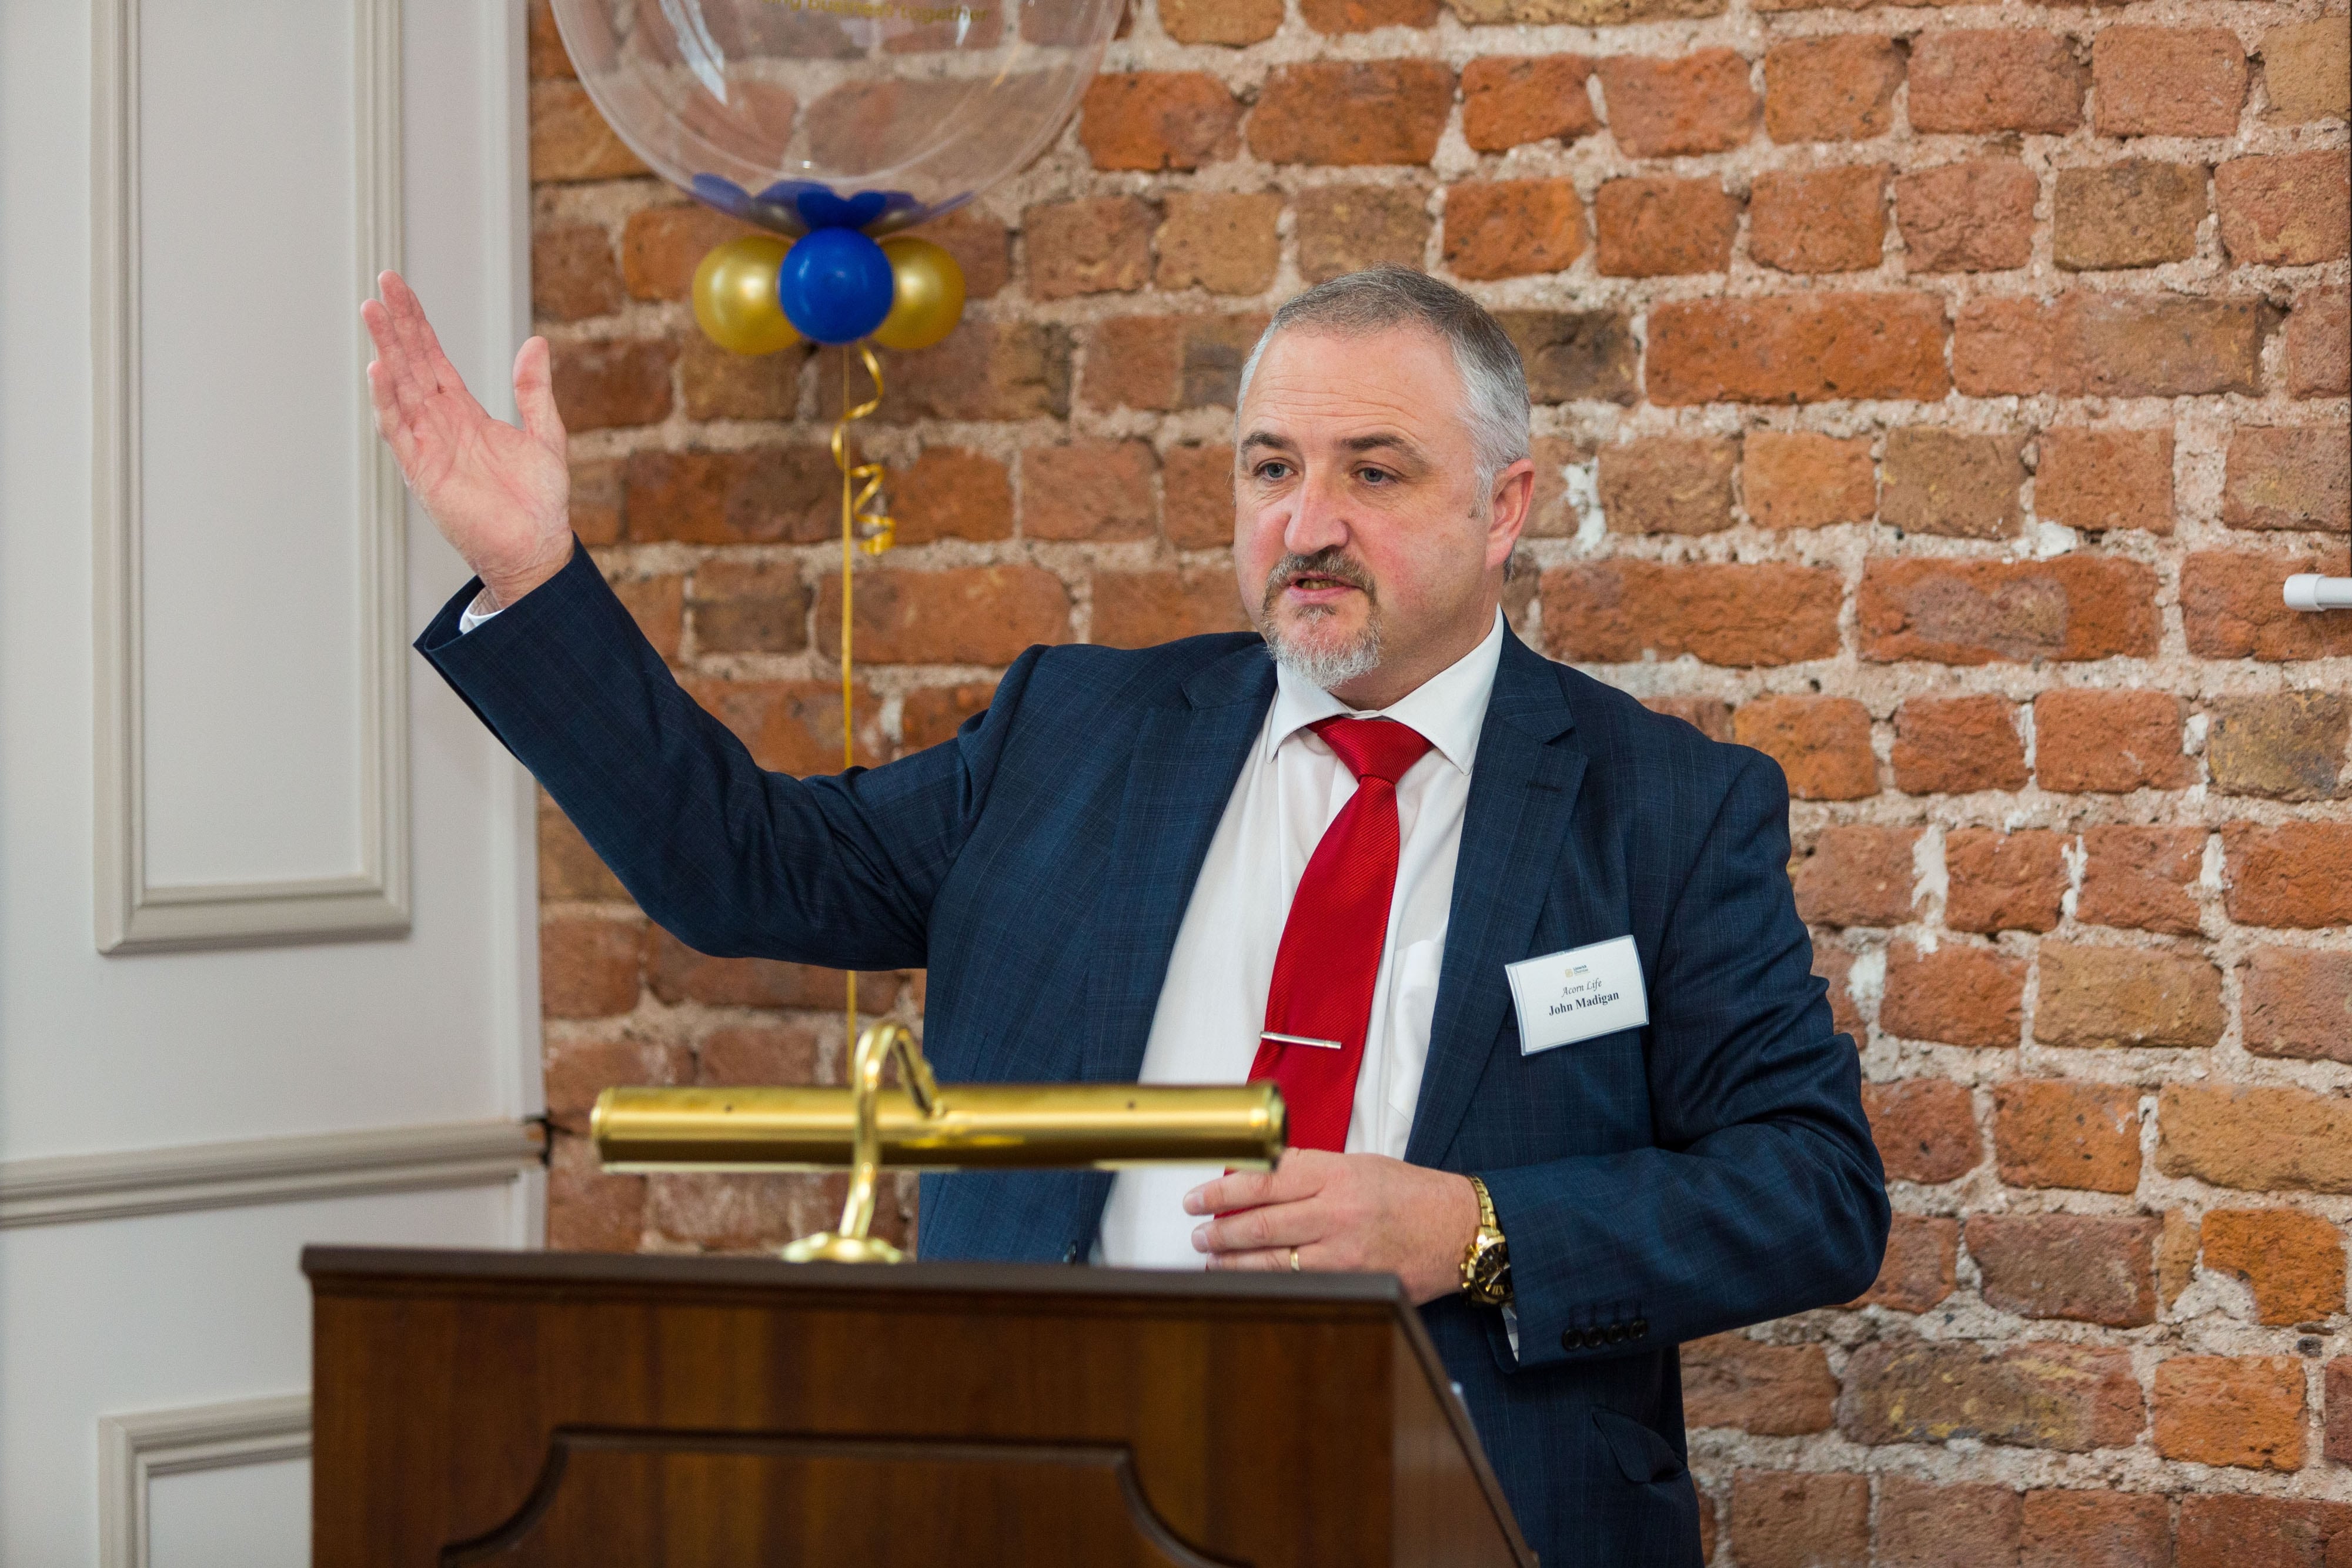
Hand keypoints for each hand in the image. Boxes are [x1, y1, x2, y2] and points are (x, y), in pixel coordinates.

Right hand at [361, 270, 572, 608]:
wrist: (537, 547)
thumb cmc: (538, 501)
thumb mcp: (545, 434)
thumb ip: (533, 390)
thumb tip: (536, 343)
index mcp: (464, 413)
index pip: (433, 358)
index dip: (417, 323)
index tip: (398, 288)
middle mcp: (440, 425)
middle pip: (412, 364)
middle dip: (396, 325)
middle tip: (381, 285)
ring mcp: (428, 446)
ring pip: (401, 390)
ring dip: (386, 352)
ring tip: (373, 313)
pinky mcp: (423, 472)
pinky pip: (400, 431)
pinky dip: (388, 402)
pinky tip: (380, 370)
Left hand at [1184, 1150, 1482, 1304]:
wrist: (1460, 1227)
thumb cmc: (1412, 1194)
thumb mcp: (1359, 1165)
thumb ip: (1310, 1170)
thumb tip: (1259, 1178)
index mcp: (1337, 1173)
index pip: (1263, 1178)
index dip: (1222, 1189)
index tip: (1197, 1196)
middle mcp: (1338, 1210)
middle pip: (1261, 1220)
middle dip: (1219, 1228)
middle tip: (1196, 1230)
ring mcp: (1345, 1250)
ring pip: (1273, 1258)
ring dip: (1234, 1260)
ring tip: (1210, 1257)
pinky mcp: (1355, 1279)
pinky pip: (1300, 1281)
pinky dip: (1269, 1281)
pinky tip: (1248, 1279)